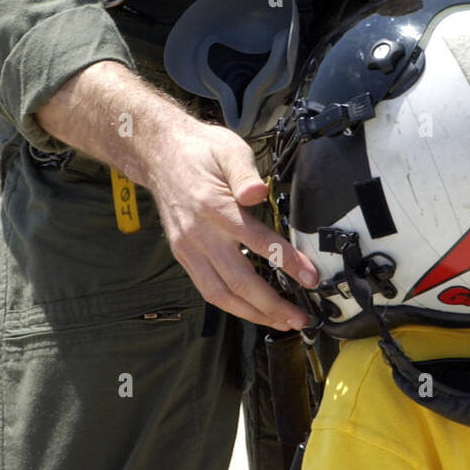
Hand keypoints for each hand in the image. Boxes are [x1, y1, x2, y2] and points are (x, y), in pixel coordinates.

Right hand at [36, 61, 317, 328]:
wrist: (159, 153)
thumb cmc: (201, 150)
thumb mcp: (228, 148)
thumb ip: (244, 171)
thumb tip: (258, 192)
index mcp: (215, 206)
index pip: (257, 242)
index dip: (286, 263)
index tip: (310, 278)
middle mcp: (199, 233)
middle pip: (238, 281)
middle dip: (271, 305)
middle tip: (299, 318)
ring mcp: (188, 247)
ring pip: (219, 293)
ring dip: (251, 313)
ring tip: (280, 321)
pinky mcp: (182, 254)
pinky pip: (206, 288)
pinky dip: (230, 304)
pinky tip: (251, 310)